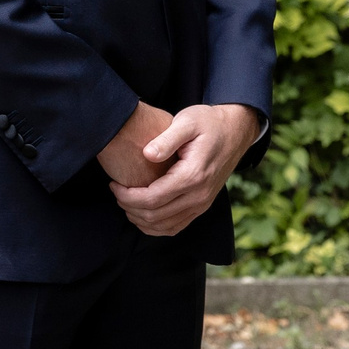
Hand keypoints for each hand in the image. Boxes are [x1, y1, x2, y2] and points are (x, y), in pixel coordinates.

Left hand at [109, 104, 259, 236]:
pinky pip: (176, 227)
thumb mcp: (187, 121)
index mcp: (192, 176)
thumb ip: (166, 138)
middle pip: (155, 216)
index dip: (127, 196)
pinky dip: (156, 227)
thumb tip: (146, 154)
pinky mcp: (202, 206)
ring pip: (164, 227)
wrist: (235, 131)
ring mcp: (202, 204)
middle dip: (129, 207)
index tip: (113, 184)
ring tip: (125, 202)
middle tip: (115, 191)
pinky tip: (142, 214)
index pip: (152, 198)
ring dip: (140, 219)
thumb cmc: (208, 122)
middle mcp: (199, 195)